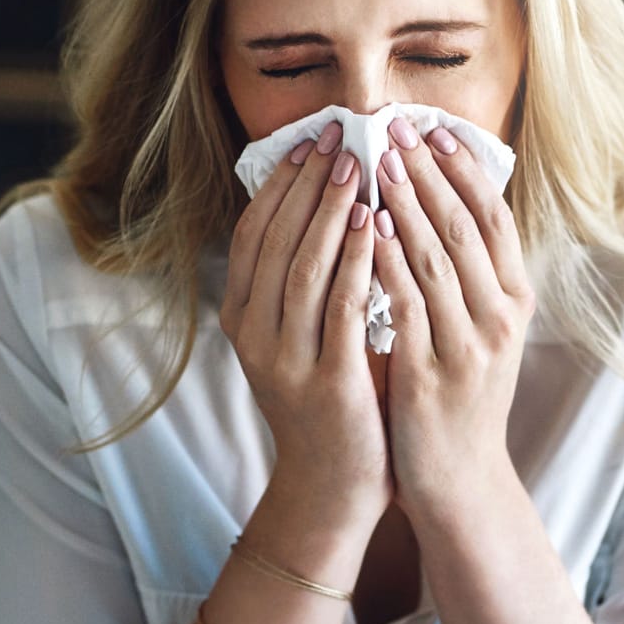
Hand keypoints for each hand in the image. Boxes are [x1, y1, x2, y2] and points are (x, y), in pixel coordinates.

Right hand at [222, 120, 390, 526]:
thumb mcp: (304, 337)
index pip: (254, 233)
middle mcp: (255, 336)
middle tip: (340, 135)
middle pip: (276, 240)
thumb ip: (311, 281)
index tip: (311, 140)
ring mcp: (287, 362)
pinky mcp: (328, 384)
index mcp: (243, 320)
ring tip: (360, 166)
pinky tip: (380, 226)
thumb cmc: (331, 403)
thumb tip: (334, 206)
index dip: (281, 183)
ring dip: (332, 211)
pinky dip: (359, 262)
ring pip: (304, 268)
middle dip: (309, 183)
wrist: (334, 488)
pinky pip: (342, 309)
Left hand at [370, 115, 536, 524]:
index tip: (434, 131)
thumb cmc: (460, 397)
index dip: (466, 171)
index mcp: (516, 302)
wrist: (459, 479)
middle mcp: (500, 319)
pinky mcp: (430, 374)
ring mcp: (468, 347)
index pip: (495, 219)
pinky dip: (386, 260)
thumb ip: (468, 277)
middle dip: (427, 172)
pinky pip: (405, 303)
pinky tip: (365, 227)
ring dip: (403, 203)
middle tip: (394, 127)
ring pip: (436, 258)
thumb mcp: (481, 332)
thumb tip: (441, 205)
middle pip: (464, 226)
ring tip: (373, 161)